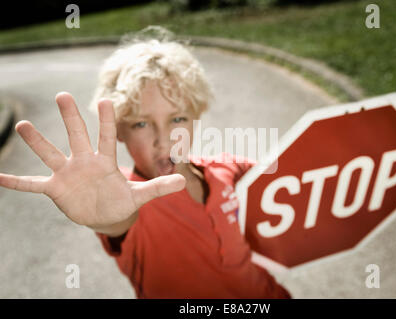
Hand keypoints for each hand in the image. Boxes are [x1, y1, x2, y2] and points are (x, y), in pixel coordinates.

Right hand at [0, 92, 184, 230]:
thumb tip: (183, 183)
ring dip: (38, 142)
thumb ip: (158, 187)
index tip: (107, 100)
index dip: (107, 121)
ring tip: (22, 125)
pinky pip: (32, 184)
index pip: (106, 137)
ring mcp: (68, 174)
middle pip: (77, 137)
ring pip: (51, 154)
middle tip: (63, 95)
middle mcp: (84, 162)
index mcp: (105, 161)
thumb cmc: (122, 201)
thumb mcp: (141, 196)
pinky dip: (17, 182)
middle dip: (71, 118)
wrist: (106, 215)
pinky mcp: (56, 189)